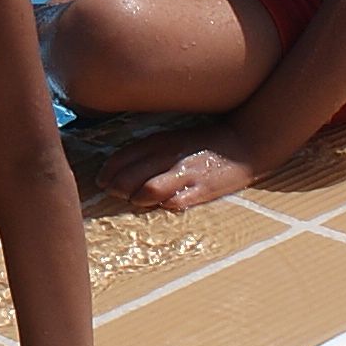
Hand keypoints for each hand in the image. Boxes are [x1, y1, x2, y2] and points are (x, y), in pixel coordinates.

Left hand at [99, 122, 267, 211]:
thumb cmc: (202, 143)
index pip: (122, 158)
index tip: (102, 181)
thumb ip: (147, 152)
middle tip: (117, 194)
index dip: (108, 172)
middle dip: (118, 188)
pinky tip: (163, 205)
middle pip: (129, 176)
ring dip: (138, 199)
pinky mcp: (202, 189)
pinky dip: (164, 206)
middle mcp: (169, 155)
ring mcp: (185, 173)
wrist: (242, 142)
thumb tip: (119, 171)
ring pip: (148, 190)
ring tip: (137, 201)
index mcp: (159, 141)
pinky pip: (175, 202)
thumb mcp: (171, 139)